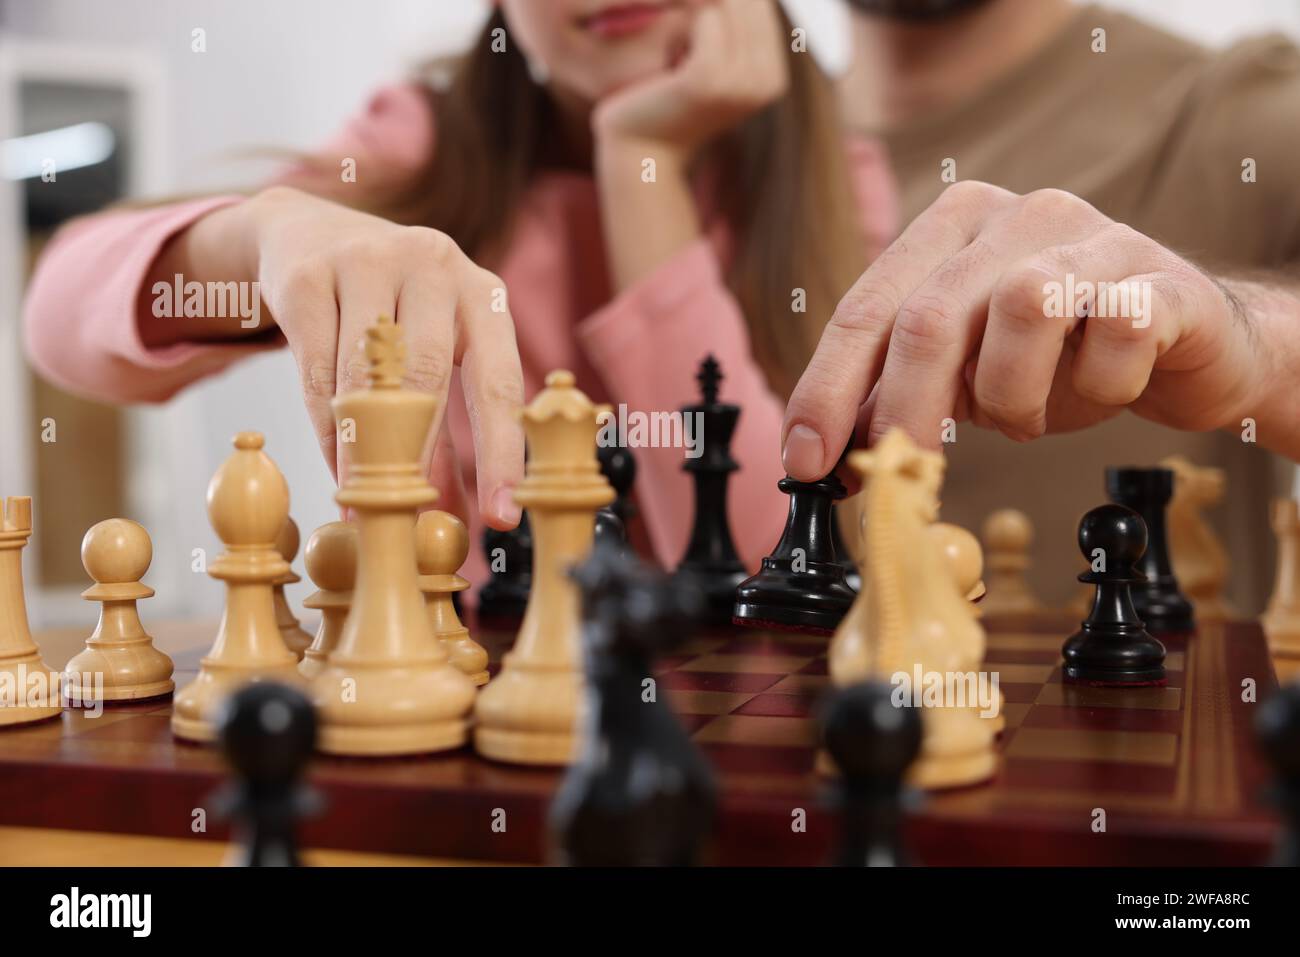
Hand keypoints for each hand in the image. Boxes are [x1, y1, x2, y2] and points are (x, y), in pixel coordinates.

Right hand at [246, 185, 524, 526]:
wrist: (309, 234)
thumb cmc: (392, 308)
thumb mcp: (433, 347)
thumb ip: (446, 425)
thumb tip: (454, 513)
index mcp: (481, 292)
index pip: (498, 381)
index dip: (502, 454)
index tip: (503, 517)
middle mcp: (434, 266)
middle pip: (428, 376)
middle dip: (418, 456)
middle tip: (411, 519)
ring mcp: (369, 262)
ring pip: (366, 376)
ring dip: (364, 449)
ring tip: (364, 502)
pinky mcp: (309, 276)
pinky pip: (318, 370)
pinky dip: (327, 428)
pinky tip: (335, 465)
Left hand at [592, 0, 788, 159]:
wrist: (641, 153)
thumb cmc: (666, 106)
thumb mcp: (706, 67)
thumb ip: (730, 31)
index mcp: (773, 78)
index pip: (761, 5)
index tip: (695, 10)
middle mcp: (767, 82)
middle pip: (751, 1)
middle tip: (680, 4)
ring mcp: (742, 83)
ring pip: (730, 4)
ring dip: (695, 0)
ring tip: (672, 14)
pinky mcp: (709, 80)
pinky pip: (708, 18)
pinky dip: (684, 13)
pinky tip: (665, 30)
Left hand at [782, 182, 1267, 478]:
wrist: (1192, 343)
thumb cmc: (1065, 357)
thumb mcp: (965, 375)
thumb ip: (895, 394)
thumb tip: (818, 452)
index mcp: (951, 227)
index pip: (864, 309)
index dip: (826, 389)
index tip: (804, 462)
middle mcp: (1015, 215)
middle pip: (928, 316)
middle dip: (902, 411)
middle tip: (900, 473)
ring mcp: (1092, 234)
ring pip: (1019, 313)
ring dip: (1015, 396)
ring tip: (1031, 415)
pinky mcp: (1159, 275)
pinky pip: (1112, 336)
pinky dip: (1099, 388)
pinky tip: (1108, 385)